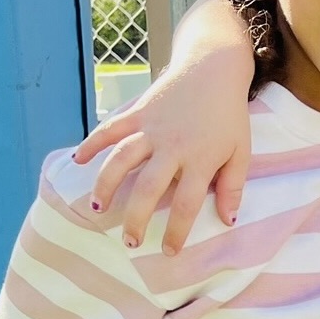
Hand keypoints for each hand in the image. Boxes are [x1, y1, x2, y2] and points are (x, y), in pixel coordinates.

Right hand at [74, 68, 250, 254]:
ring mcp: (152, 128)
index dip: (177, 232)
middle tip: (130, 240)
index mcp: (201, 159)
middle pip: (149, 189)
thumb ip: (233, 186)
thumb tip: (228, 221)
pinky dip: (92, 143)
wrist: (214, 68)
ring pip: (121, 159)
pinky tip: (78, 161)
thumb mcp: (241, 150)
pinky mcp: (138, 111)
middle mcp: (173, 146)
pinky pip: (111, 129)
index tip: (169, 251)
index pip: (187, 204)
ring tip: (97, 209)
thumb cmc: (230, 114)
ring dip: (106, 185)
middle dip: (136, 219)